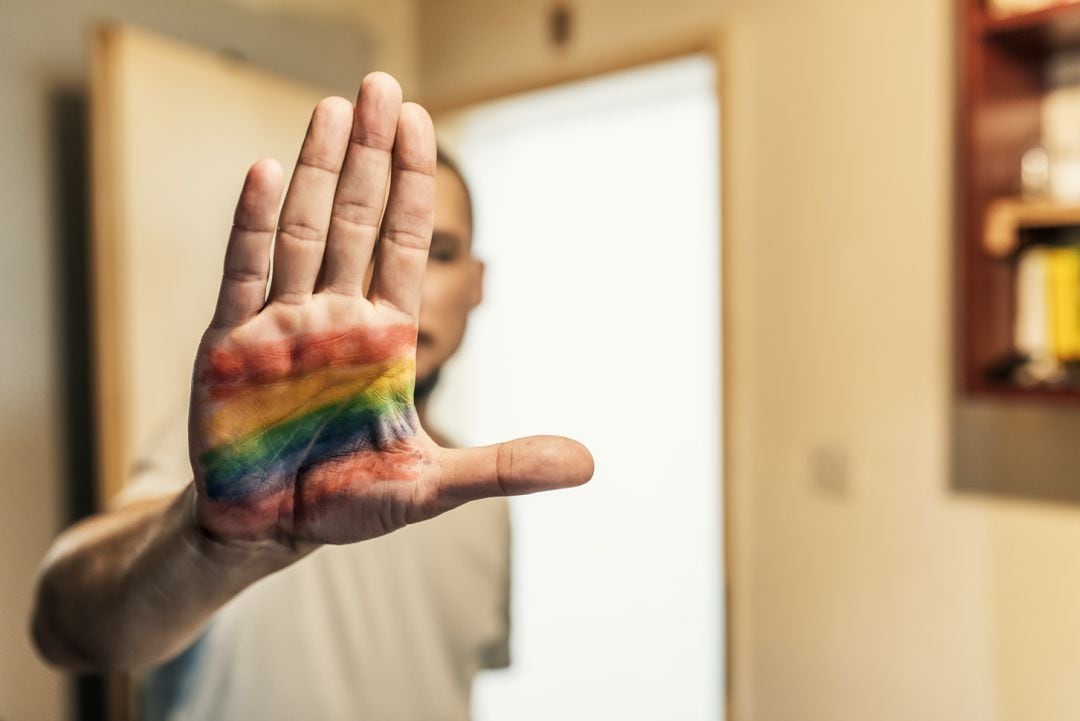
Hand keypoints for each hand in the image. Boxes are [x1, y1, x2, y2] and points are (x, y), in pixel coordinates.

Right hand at [188, 73, 592, 546]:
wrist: (269, 528)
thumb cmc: (348, 501)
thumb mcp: (432, 487)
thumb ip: (503, 467)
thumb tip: (589, 464)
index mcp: (384, 337)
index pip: (403, 243)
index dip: (413, 184)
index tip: (420, 122)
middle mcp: (335, 317)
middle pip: (354, 219)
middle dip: (369, 155)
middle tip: (381, 86)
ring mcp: (281, 323)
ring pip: (301, 230)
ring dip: (315, 170)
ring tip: (332, 108)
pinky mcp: (229, 344)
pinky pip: (243, 273)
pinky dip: (252, 224)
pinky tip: (265, 171)